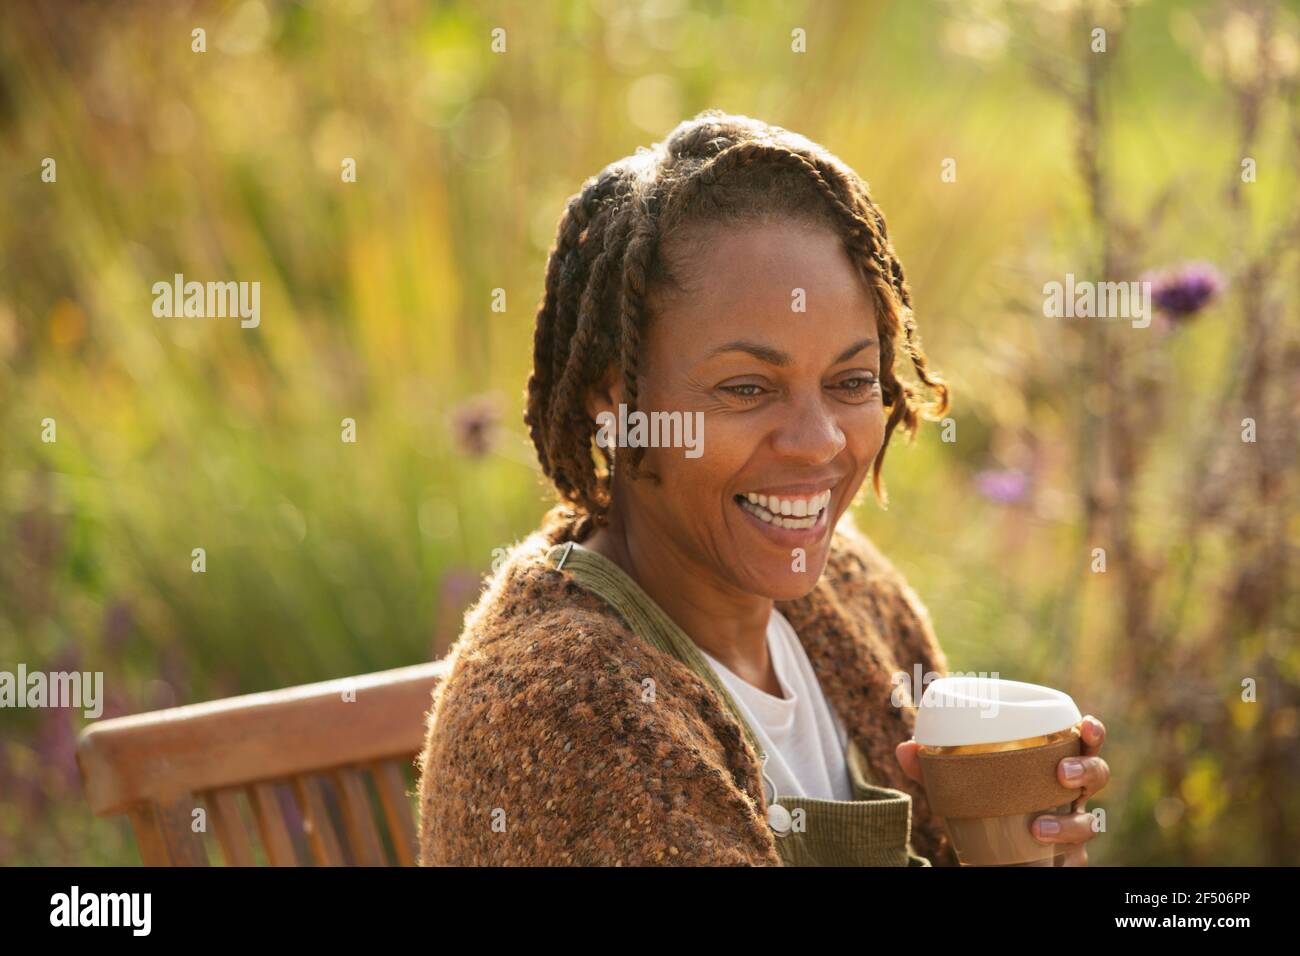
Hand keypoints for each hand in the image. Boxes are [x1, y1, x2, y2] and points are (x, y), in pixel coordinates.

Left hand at [895, 714, 1109, 866]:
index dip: (1092, 733)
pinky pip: (1078, 861)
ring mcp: (1073, 828)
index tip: (1086, 725)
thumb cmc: (984, 806)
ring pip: (1091, 823)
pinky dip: (1068, 860)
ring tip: (1038, 827)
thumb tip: (905, 749)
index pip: (1080, 743)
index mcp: (1049, 765)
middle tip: (1062, 773)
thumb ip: (934, 769)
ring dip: (1070, 824)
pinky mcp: (1068, 860)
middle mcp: (1070, 795)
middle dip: (1088, 770)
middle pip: (1098, 776)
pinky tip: (1051, 859)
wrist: (992, 856)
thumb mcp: (958, 787)